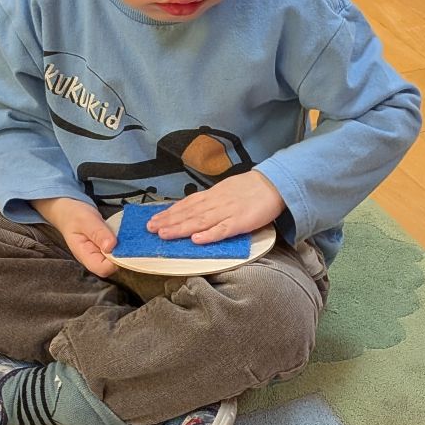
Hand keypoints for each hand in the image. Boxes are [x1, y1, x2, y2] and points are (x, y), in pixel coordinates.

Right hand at [36, 196, 116, 277]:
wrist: (71, 212)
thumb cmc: (75, 216)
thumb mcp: (86, 220)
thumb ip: (98, 233)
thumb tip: (111, 246)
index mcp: (85, 256)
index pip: (103, 269)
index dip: (115, 260)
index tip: (119, 244)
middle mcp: (94, 259)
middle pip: (113, 267)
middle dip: (122, 254)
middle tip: (124, 237)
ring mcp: (101, 255)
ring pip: (118, 260)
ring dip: (124, 248)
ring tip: (123, 234)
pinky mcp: (106, 250)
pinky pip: (118, 251)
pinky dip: (124, 244)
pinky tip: (123, 234)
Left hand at [147, 171, 283, 244]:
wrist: (274, 184)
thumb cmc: (251, 188)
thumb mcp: (227, 190)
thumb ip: (211, 200)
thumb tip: (194, 208)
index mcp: (213, 195)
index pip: (187, 204)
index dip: (169, 212)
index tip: (154, 219)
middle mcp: (216, 203)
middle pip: (188, 213)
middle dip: (168, 221)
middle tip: (150, 229)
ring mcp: (227, 213)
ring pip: (200, 222)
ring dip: (181, 228)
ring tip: (164, 234)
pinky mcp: (240, 222)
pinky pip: (222, 230)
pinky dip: (209, 235)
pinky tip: (196, 240)